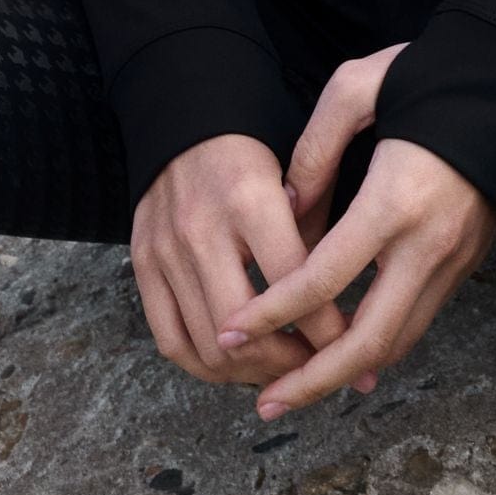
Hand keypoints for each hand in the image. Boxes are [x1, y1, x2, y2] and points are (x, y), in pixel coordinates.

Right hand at [130, 132, 354, 392]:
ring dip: (253, 372)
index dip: (327, 328)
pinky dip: (207, 366)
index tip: (352, 345)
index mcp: (250, 199)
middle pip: (245, 330)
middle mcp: (202, 229)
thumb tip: (349, 311)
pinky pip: (171, 341)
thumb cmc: (250, 152)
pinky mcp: (143, 266)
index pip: (295, 281)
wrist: (183, 121)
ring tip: (285, 370)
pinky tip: (239, 366)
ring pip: (209, 346)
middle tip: (320, 366)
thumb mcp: (295, 173)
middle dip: (290, 363)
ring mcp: (166, 251)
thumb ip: (316, 234)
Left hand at [215, 98, 495, 420]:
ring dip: (346, 374)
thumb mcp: (358, 89)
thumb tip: (286, 213)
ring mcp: (455, 260)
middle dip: (313, 381)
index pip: (324, 280)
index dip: (271, 314)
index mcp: (396, 201)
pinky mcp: (467, 263)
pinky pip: (417, 321)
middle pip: (369, 340)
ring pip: (398, 343)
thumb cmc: (429, 75)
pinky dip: (377, 346)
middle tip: (265, 402)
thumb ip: (314, 152)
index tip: (230, 332)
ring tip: (294, 388)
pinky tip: (341, 352)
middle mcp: (429, 244)